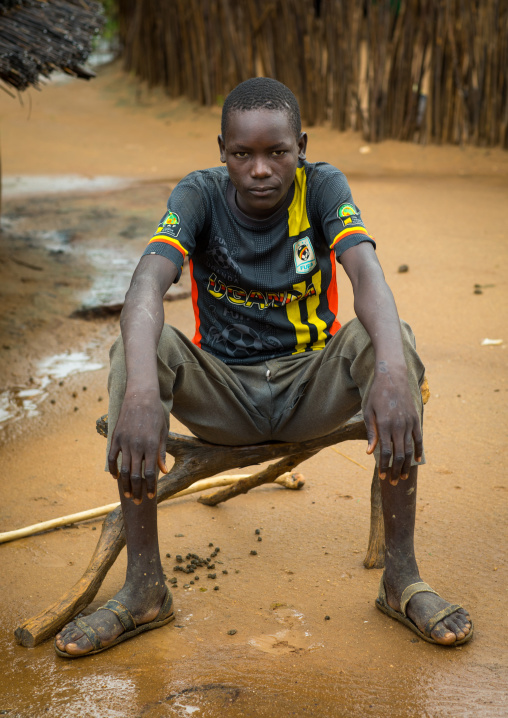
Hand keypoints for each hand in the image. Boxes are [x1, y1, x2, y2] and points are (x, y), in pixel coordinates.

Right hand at [108, 389, 167, 503]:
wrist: (140, 396)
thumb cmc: (155, 414)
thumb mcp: (163, 432)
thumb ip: (162, 453)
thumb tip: (162, 471)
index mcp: (152, 445)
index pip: (151, 473)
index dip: (151, 487)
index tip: (151, 496)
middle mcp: (137, 446)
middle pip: (136, 475)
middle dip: (138, 491)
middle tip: (139, 502)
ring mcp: (125, 442)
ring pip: (123, 470)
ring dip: (125, 485)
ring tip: (128, 494)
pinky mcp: (115, 437)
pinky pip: (112, 458)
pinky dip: (113, 469)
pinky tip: (116, 477)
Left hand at [364, 364, 422, 484]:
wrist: (393, 376)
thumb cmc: (376, 394)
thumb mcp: (368, 412)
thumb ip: (371, 433)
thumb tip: (370, 452)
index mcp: (384, 424)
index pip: (386, 452)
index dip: (384, 466)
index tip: (382, 476)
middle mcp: (398, 425)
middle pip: (399, 454)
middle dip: (396, 470)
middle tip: (393, 482)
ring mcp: (409, 422)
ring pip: (409, 449)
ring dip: (406, 465)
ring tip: (403, 476)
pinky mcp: (415, 419)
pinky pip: (419, 438)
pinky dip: (418, 450)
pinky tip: (416, 460)